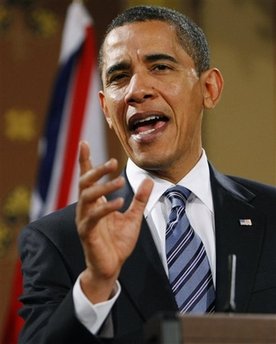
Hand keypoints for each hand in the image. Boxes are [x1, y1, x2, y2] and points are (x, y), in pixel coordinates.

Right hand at [76, 141, 152, 302]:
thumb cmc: (118, 242)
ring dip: (103, 186)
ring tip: (120, 181)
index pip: (87, 177)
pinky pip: (93, 217)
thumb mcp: (133, 217)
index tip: (84, 142)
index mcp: (96, 202)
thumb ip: (140, 199)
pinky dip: (106, 207)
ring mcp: (85, 219)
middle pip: (85, 182)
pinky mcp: (87, 233)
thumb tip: (148, 180)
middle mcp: (87, 208)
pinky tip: (120, 202)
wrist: (112, 266)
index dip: (85, 160)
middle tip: (113, 162)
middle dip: (97, 170)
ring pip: (87, 196)